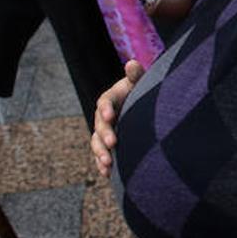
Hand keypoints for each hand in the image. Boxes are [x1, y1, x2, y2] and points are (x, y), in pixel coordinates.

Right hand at [90, 60, 143, 177]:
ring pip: (96, 143)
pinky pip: (101, 155)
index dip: (106, 109)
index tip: (111, 116)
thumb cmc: (139, 91)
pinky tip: (108, 174)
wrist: (140, 106)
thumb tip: (132, 63)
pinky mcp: (107, 145)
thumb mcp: (138, 82)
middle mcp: (103, 116)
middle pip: (100, 126)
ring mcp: (103, 132)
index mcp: (109, 99)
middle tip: (113, 143)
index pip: (104, 103)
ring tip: (108, 163)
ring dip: (100, 154)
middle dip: (105, 135)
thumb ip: (135, 76)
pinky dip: (102, 165)